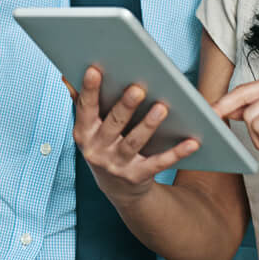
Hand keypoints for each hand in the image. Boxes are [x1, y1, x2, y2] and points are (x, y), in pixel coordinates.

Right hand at [69, 65, 199, 200]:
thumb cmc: (104, 145)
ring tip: (161, 108)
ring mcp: (117, 165)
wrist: (117, 189)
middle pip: (113, 124)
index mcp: (83, 133)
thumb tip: (67, 77)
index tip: (94, 70)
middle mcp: (97, 150)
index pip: (85, 108)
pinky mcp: (138, 176)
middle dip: (125, 106)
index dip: (89, 90)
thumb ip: (81, 102)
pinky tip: (192, 141)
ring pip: (134, 143)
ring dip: (148, 126)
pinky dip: (176, 153)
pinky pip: (159, 163)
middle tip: (137, 88)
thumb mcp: (89, 128)